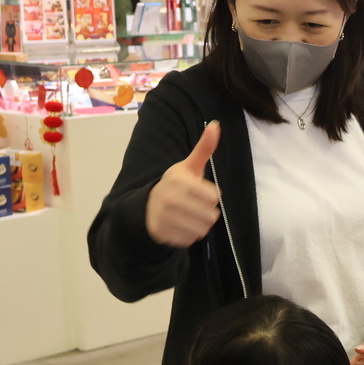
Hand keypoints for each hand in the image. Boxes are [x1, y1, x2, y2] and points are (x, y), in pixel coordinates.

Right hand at [146, 122, 220, 247]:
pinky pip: (190, 240)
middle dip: (207, 212)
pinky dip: (189, 235)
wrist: (148, 206)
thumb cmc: (177, 185)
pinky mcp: (160, 233)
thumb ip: (204, 148)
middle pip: (210, 215)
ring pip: (202, 230)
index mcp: (178, 180)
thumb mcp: (189, 166)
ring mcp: (162, 217)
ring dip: (200, 225)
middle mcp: (168, 198)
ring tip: (190, 216)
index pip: (213, 197)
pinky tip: (181, 226)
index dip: (211, 196)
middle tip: (195, 207)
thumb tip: (216, 124)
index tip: (200, 192)